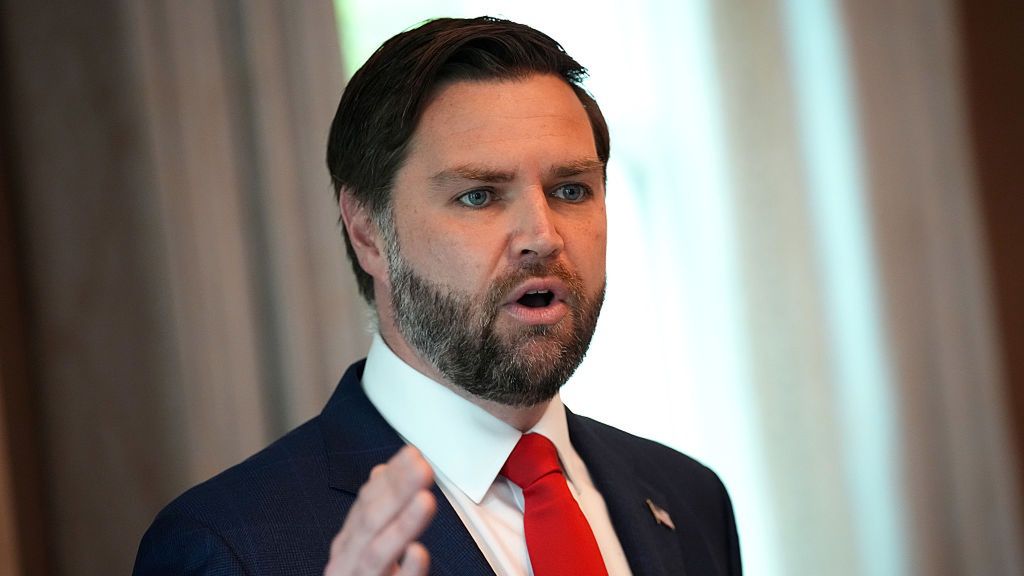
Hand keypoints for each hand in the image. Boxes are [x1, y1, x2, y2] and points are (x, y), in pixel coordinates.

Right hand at [324, 445, 436, 575]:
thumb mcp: (362, 548)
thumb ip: (373, 514)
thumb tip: (382, 471)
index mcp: (348, 545)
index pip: (366, 505)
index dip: (388, 479)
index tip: (412, 454)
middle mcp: (347, 562)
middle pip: (371, 522)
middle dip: (396, 492)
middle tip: (422, 466)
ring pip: (377, 554)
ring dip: (401, 525)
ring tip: (425, 500)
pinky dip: (405, 572)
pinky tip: (419, 554)